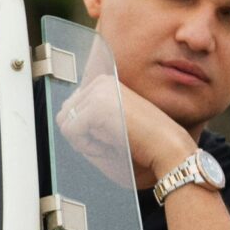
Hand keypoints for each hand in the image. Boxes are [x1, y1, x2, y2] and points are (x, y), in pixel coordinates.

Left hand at [58, 76, 193, 188]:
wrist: (168, 147)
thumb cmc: (144, 144)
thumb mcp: (109, 126)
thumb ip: (86, 118)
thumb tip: (61, 117)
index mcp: (104, 84)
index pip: (73, 108)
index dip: (87, 131)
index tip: (112, 135)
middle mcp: (100, 81)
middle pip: (65, 114)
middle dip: (83, 135)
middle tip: (112, 141)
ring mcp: (98, 90)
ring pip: (66, 122)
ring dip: (86, 141)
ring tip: (113, 142)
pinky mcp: (96, 104)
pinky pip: (71, 131)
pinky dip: (87, 146)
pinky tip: (111, 144)